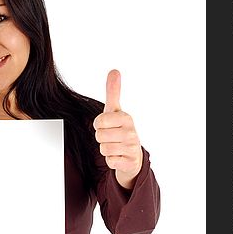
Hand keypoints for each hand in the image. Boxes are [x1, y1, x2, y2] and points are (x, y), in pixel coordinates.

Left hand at [92, 69, 142, 189]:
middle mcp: (131, 132)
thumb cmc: (120, 130)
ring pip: (104, 149)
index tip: (106, 125)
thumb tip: (114, 70)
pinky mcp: (130, 162)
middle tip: (111, 137)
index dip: (99, 125)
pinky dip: (111, 160)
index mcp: (126, 118)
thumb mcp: (116, 111)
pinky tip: (119, 157)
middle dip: (102, 138)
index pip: (99, 121)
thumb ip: (113, 92)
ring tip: (115, 146)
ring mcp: (132, 148)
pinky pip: (110, 161)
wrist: (133, 155)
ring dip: (106, 149)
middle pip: (100, 136)